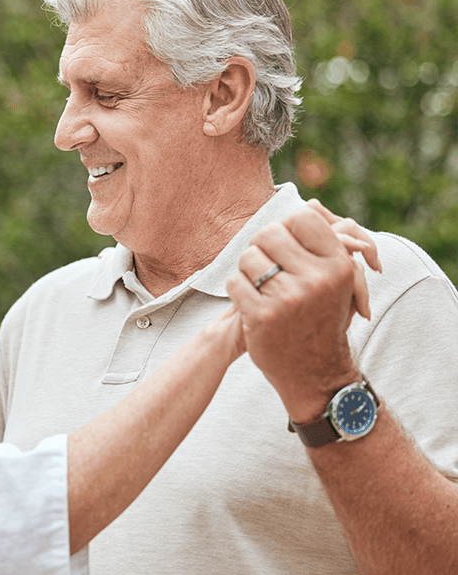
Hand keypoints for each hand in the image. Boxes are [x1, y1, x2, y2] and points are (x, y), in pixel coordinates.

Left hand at [226, 203, 380, 421]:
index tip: (284, 248)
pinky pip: (233, 282)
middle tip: (267, 268)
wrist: (316, 373)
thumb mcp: (338, 281)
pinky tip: (250, 303)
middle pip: (268, 233)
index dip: (286, 229)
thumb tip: (307, 201)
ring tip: (261, 289)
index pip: (301, 218)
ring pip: (248, 257)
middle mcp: (317, 279)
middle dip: (262, 248)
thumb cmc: (322, 318)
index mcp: (340, 264)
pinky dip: (237, 290)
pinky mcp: (262, 316)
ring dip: (248, 271)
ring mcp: (289, 298)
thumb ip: (324, 243)